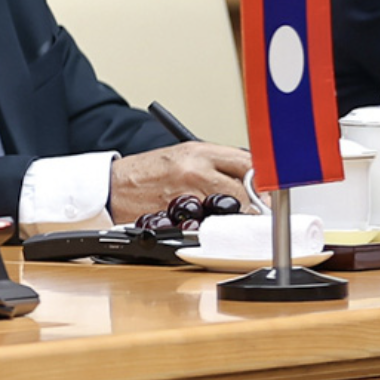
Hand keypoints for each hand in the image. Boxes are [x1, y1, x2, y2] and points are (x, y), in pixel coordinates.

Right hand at [109, 141, 254, 218]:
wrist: (111, 186)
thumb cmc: (146, 173)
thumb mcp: (183, 156)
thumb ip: (215, 164)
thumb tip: (251, 179)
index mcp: (199, 151)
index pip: (247, 162)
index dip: (262, 179)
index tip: (268, 190)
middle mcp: (195, 170)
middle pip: (244, 188)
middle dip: (255, 202)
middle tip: (259, 211)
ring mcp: (187, 195)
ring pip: (231, 210)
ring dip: (238, 217)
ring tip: (236, 220)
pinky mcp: (178, 218)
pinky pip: (210, 226)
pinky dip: (215, 228)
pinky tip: (214, 228)